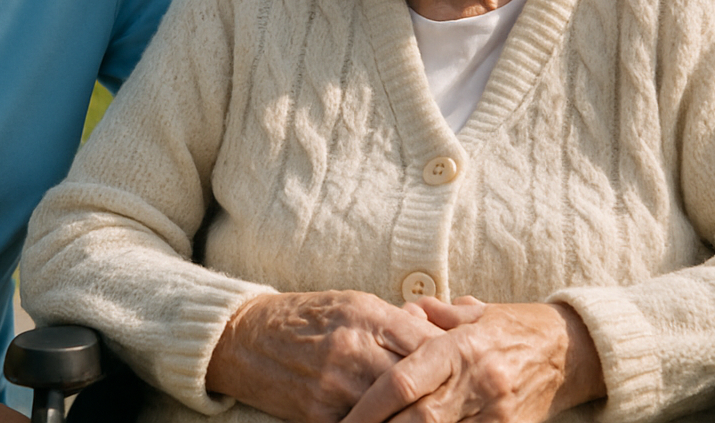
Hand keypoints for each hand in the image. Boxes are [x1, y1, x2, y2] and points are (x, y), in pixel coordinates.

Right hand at [206, 290, 445, 422]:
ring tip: (435, 416)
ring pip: (395, 411)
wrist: (244, 340)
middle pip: (416, 381)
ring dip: (416, 415)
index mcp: (366, 316)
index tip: (469, 369)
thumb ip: (396, 320)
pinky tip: (398, 421)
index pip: (427, 344)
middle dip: (442, 394)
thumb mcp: (353, 303)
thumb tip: (438, 334)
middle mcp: (353, 350)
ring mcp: (336, 387)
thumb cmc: (306, 317)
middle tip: (462, 402)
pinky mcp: (320, 416)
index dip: (453, 360)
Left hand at [340, 298, 605, 422]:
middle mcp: (478, 383)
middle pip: (418, 419)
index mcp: (462, 348)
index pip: (405, 381)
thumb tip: (397, 311)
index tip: (344, 420)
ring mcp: (495, 413)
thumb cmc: (511, 326)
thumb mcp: (471, 313)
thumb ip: (431, 314)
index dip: (370, 405)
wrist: (570, 350)